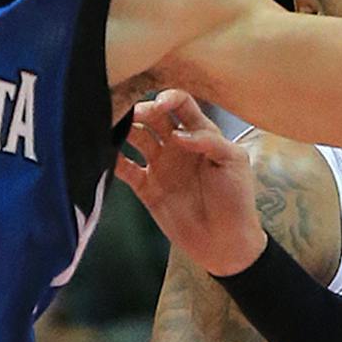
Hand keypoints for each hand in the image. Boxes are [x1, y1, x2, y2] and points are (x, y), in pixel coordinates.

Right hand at [114, 90, 266, 276]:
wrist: (225, 242)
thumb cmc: (236, 199)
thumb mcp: (233, 162)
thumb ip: (209, 141)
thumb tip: (178, 135)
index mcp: (201, 133)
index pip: (182, 105)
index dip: (169, 98)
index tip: (160, 104)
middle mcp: (177, 144)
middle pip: (154, 117)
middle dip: (142, 110)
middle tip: (131, 113)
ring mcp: (160, 164)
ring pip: (136, 137)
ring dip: (124, 129)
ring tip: (113, 127)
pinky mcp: (146, 187)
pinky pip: (124, 168)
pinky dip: (112, 159)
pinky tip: (105, 153)